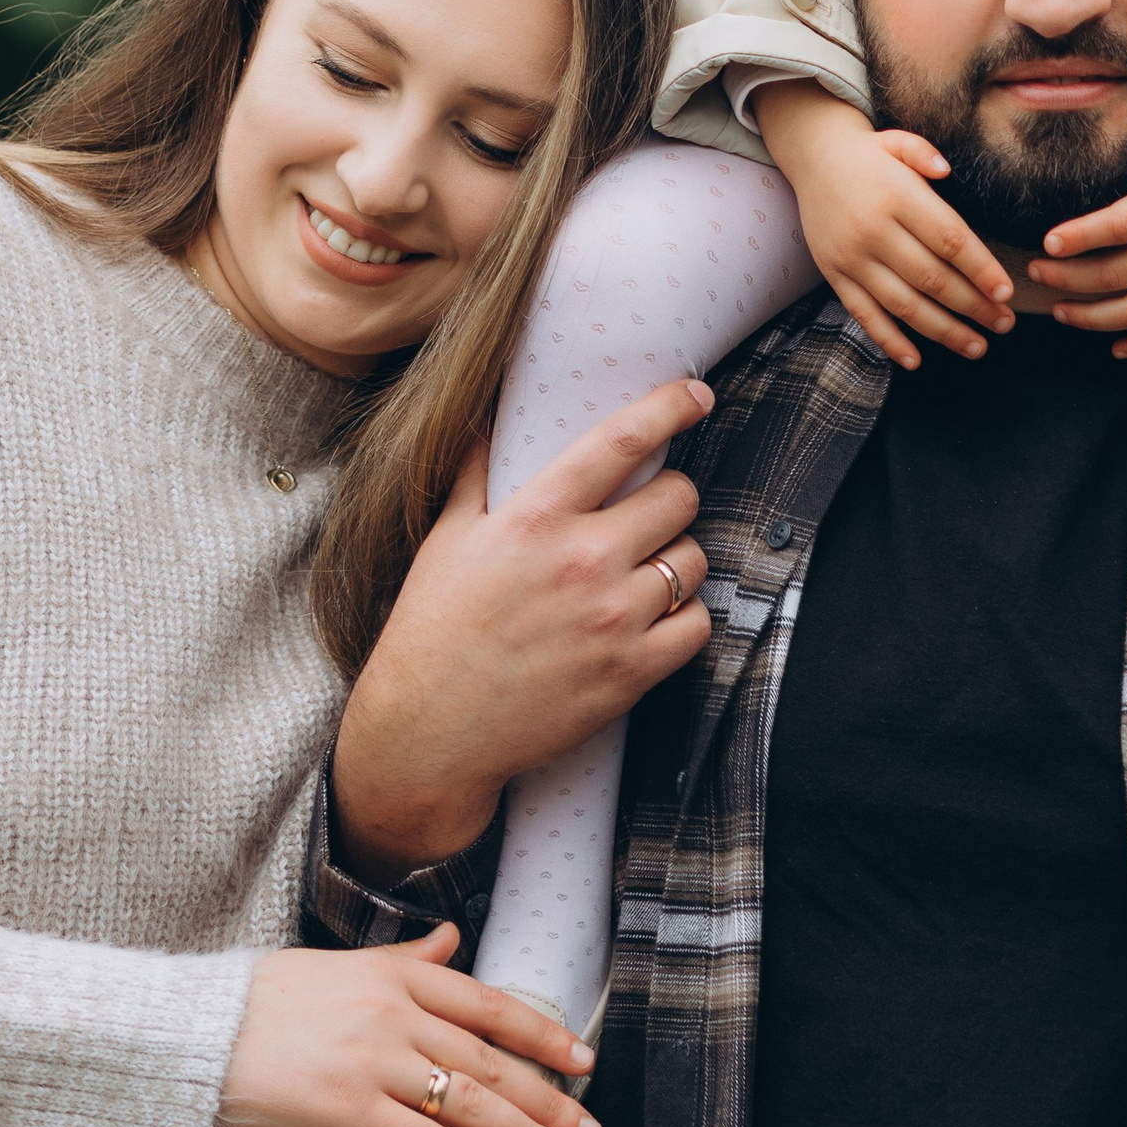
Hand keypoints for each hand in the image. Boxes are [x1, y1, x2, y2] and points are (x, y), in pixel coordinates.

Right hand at [218, 924, 602, 1126]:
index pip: (488, 1004)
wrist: (191, 1035)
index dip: (543, 1035)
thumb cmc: (259, 1003)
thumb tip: (450, 941)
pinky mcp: (350, 1112)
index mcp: (393, 974)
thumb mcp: (337, 964)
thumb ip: (403, 959)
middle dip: (550, 1099)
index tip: (582, 1059)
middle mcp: (394, 1013)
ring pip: (472, 1103)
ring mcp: (375, 1062)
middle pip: (492, 1060)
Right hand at [330, 378, 715, 875]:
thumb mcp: (447, 540)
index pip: (623, 441)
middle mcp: (582, 559)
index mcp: (536, 516)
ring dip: (677, 561)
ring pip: (694, 560)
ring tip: (643, 574)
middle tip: (648, 515)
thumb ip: (476, 475)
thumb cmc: (431, 630)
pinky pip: (698, 625)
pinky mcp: (631, 672)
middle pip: (679, 498)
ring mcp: (612, 617)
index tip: (695, 395)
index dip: (671, 407)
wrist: (429, 731)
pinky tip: (653, 621)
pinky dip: (685, 619)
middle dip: (670, 499)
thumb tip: (486, 421)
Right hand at [755, 79, 1012, 369]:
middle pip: (932, 278)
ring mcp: (850, 257)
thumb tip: (947, 172)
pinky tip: (915, 360)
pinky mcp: (834, 274)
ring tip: (977, 346)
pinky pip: (863, 314)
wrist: (812, 160)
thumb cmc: (870, 155)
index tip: (1006, 292)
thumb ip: (924, 154)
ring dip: (943, 330)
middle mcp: (872, 230)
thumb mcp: (897, 141)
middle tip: (1005, 323)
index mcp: (896, 195)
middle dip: (973, 306)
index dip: (980, 269)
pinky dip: (889, 340)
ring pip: (902, 304)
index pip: (948, 240)